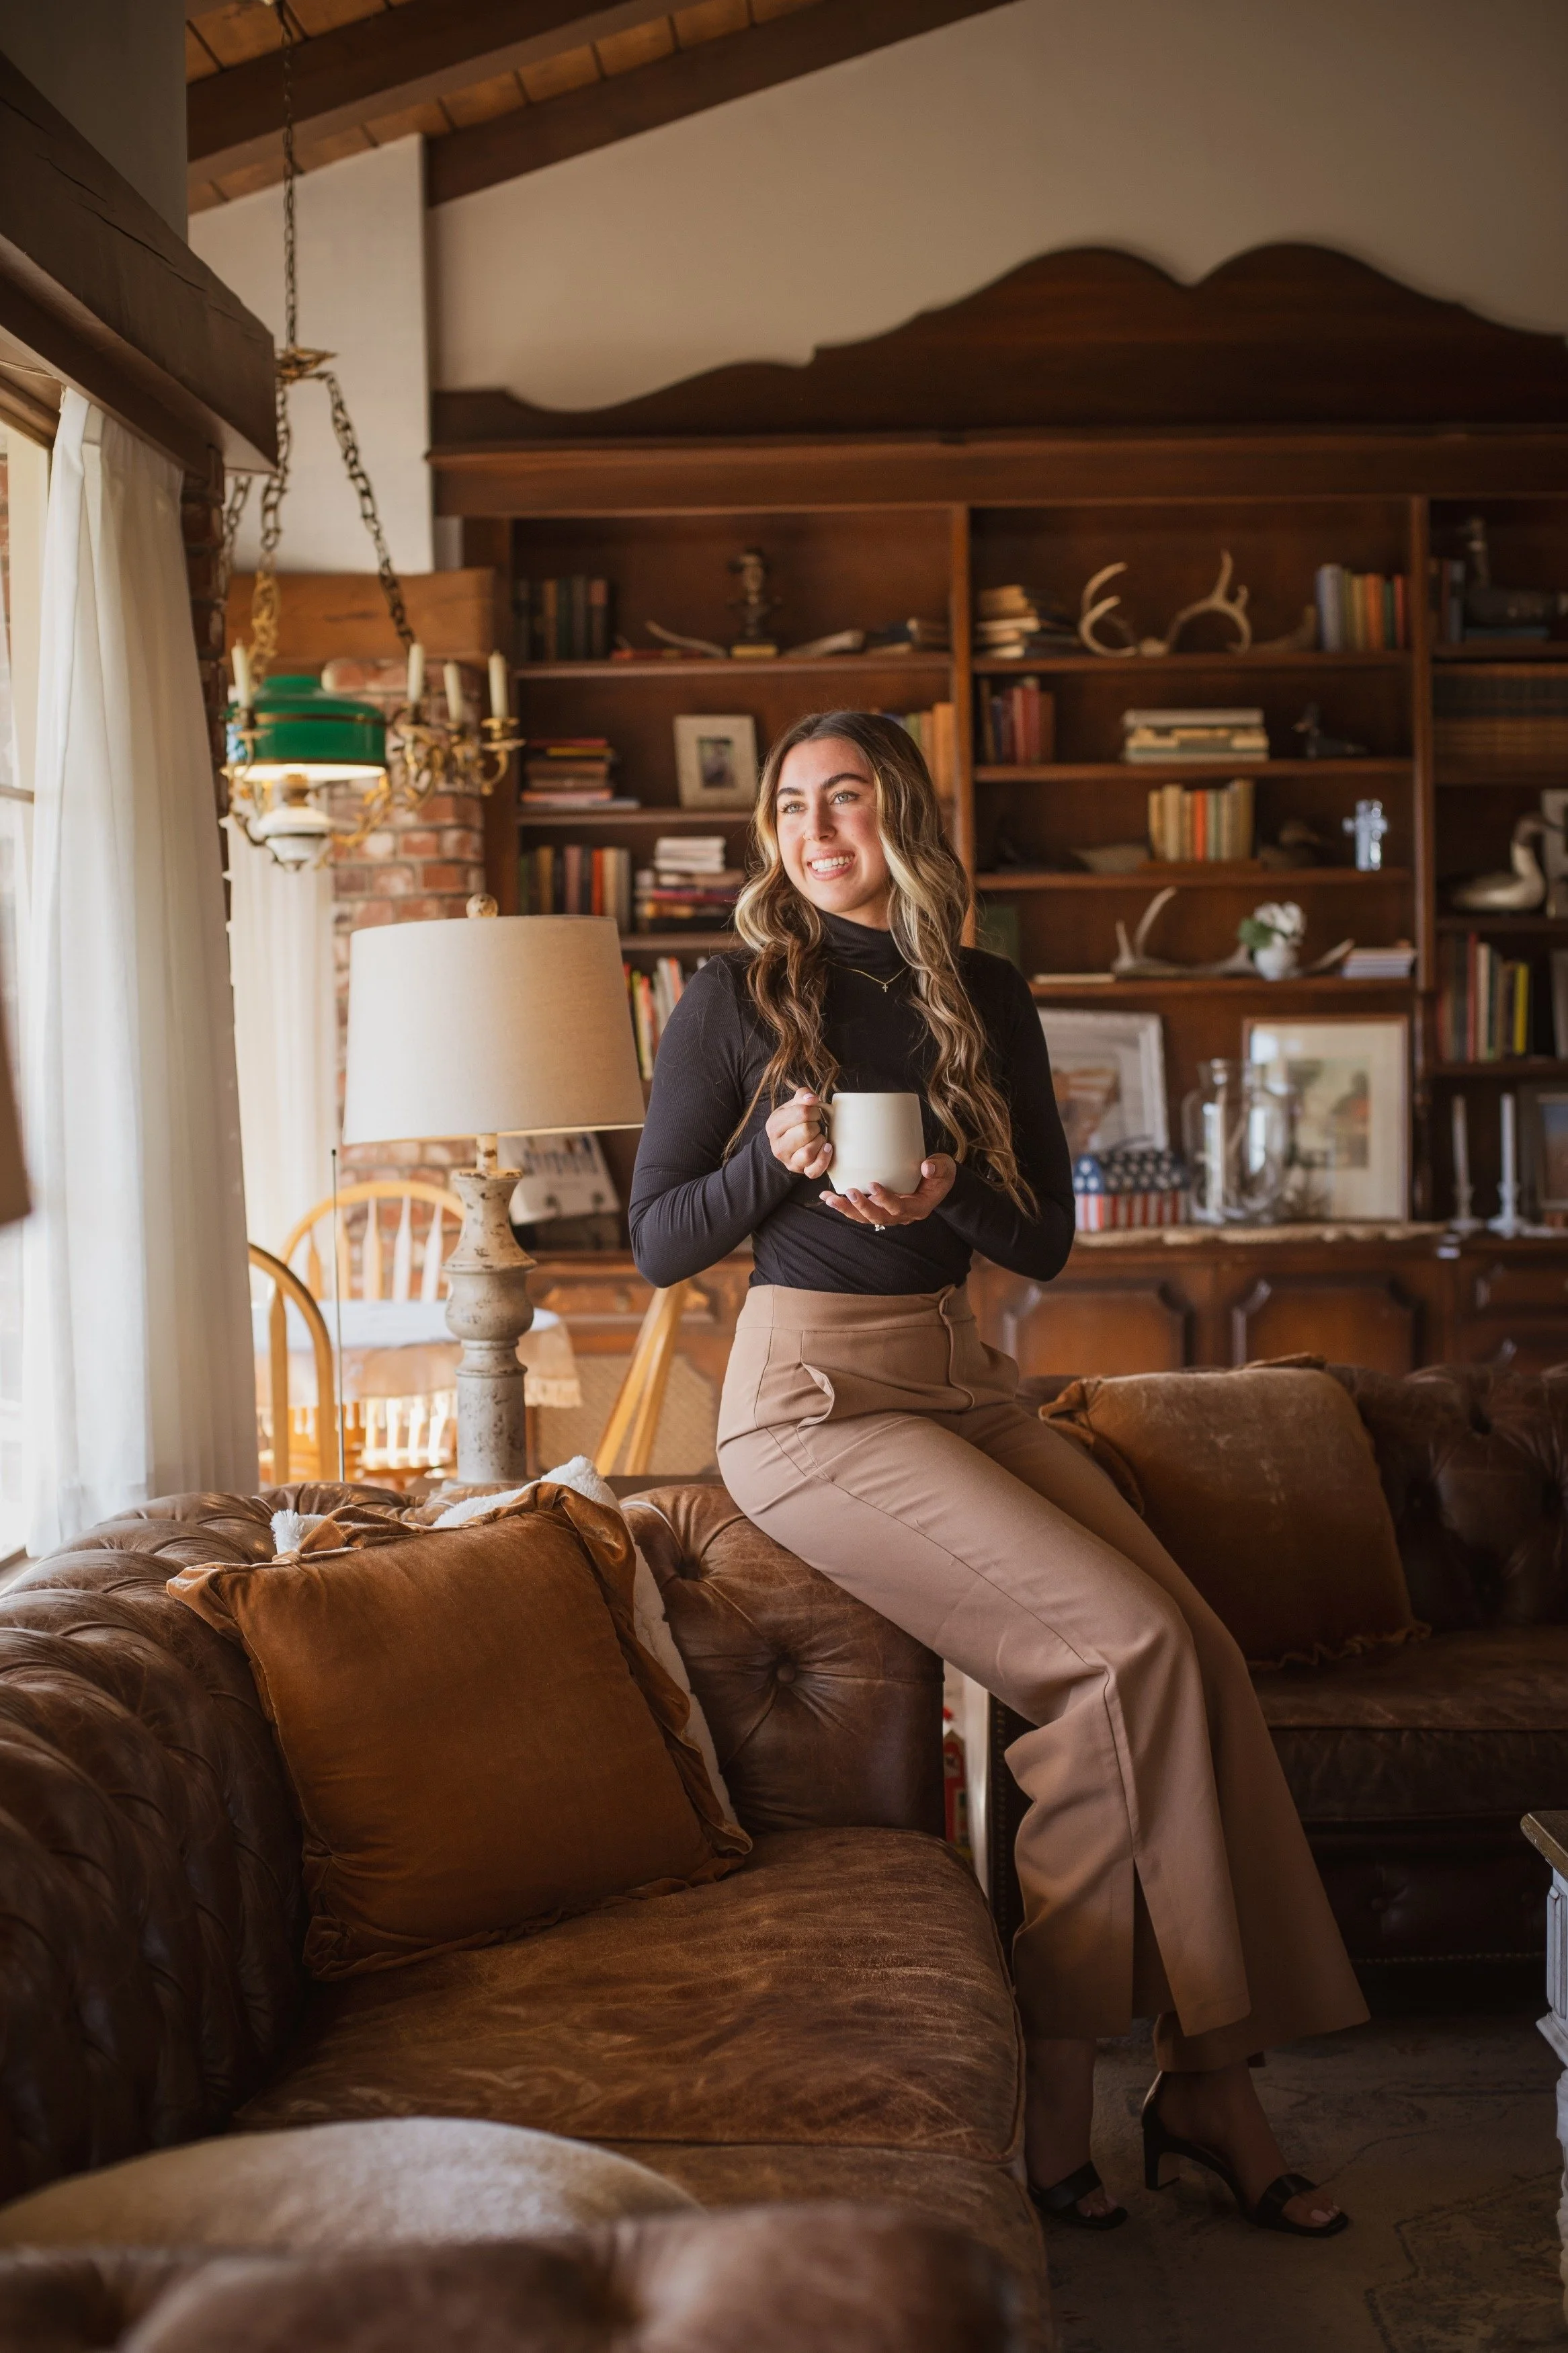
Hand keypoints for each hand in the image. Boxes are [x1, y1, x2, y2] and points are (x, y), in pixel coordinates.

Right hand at [766, 1087, 831, 1179]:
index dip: (813, 1110)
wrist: (783, 1146)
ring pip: (808, 1152)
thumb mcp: (791, 1106)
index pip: (801, 1113)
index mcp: (774, 1126)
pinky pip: (814, 1171)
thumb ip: (802, 1096)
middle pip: (805, 1132)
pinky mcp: (801, 1171)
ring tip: (819, 1136)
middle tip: (816, 1124)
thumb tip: (812, 1098)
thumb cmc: (791, 1123)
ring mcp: (789, 1161)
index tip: (813, 1112)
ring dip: (819, 1141)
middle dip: (816, 1125)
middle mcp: (778, 1146)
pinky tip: (827, 1148)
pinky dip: (824, 1159)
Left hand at [822, 1154, 956, 1228]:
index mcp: (918, 1208)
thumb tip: (926, 1166)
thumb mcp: (944, 1169)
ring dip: (847, 1209)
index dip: (886, 1200)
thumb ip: (938, 1168)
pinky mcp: (879, 1207)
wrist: (937, 1181)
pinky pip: (861, 1211)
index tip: (873, 1185)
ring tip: (829, 1199)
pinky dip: (845, 1205)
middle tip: (848, 1193)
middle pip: (878, 1217)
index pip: (899, 1208)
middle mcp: (901, 1215)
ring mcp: (889, 1213)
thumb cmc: (940, 1174)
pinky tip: (830, 1198)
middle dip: (861, 1207)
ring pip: (866, 1217)